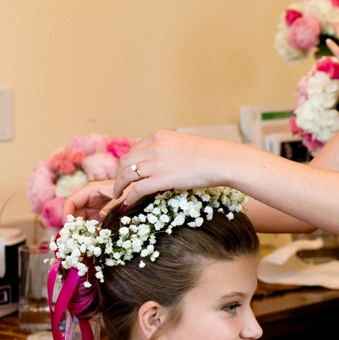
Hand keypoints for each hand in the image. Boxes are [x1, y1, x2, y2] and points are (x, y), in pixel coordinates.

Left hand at [113, 130, 244, 209]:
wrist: (221, 160)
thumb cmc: (208, 155)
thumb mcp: (182, 144)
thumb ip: (167, 150)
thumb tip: (160, 163)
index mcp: (158, 136)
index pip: (134, 149)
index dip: (127, 164)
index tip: (126, 173)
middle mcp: (153, 147)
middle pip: (125, 161)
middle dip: (118, 175)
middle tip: (117, 186)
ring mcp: (156, 163)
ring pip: (126, 175)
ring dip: (118, 186)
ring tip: (118, 196)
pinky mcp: (161, 178)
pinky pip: (137, 188)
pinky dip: (129, 196)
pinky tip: (127, 203)